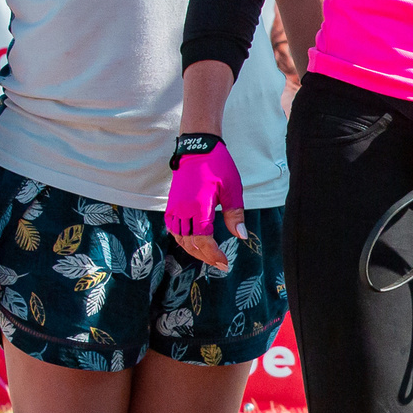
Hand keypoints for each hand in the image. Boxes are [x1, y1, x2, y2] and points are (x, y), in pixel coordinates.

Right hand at [165, 137, 244, 271]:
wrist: (197, 147)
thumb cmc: (218, 165)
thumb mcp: (232, 188)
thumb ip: (235, 214)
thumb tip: (241, 236)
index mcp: (198, 206)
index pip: (203, 240)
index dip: (213, 255)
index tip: (225, 263)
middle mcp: (182, 209)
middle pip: (190, 243)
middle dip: (206, 257)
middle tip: (220, 264)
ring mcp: (174, 207)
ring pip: (179, 238)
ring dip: (193, 250)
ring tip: (209, 257)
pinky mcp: (171, 204)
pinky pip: (172, 228)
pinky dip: (181, 239)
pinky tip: (193, 243)